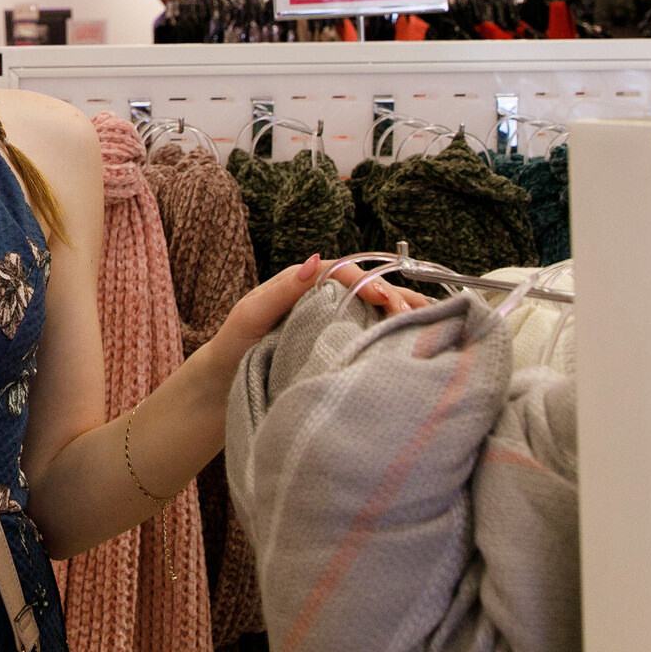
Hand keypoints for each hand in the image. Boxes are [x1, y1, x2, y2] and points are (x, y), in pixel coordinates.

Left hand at [213, 255, 433, 359]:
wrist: (220, 390)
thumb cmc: (233, 348)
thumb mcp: (252, 315)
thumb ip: (282, 290)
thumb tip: (317, 261)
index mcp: (301, 284)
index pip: (344, 273)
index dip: (368, 283)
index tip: (386, 301)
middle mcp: (319, 301)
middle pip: (366, 290)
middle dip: (396, 298)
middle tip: (418, 315)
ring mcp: (329, 326)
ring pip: (374, 313)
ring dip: (402, 315)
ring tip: (430, 325)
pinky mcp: (334, 351)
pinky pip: (367, 338)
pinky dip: (393, 337)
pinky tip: (413, 345)